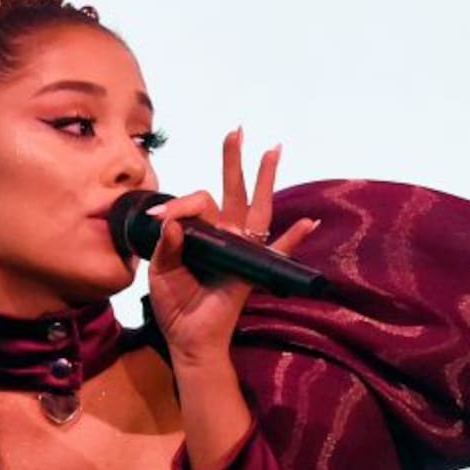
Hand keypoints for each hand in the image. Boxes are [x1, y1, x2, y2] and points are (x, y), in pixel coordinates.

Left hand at [145, 127, 318, 365]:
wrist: (188, 338)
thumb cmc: (175, 305)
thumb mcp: (161, 272)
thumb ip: (167, 247)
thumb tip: (174, 222)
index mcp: (200, 234)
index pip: (195, 204)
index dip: (178, 205)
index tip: (159, 218)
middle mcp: (224, 235)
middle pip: (232, 191)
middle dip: (233, 161)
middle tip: (236, 131)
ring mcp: (241, 250)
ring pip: (257, 209)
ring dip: (266, 180)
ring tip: (273, 150)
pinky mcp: (252, 269)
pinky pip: (278, 253)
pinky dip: (295, 239)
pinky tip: (310, 223)